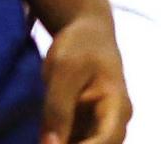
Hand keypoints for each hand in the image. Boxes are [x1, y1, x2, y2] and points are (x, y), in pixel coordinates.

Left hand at [40, 13, 130, 143]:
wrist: (88, 31)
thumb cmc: (81, 44)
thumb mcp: (65, 69)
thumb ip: (58, 108)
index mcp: (118, 107)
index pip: (105, 142)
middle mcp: (115, 124)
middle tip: (45, 140)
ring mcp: (102, 129)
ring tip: (44, 134)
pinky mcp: (87, 131)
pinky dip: (59, 143)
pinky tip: (45, 137)